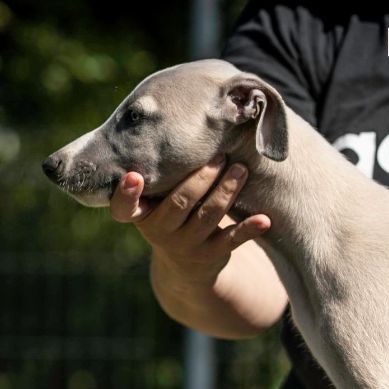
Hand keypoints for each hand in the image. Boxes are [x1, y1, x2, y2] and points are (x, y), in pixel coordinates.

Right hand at [109, 157, 270, 284]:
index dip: (126, 193)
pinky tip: (265, 219)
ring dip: (227, 190)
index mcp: (141, 216)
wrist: (185, 266)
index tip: (134, 175)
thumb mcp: (156, 202)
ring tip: (241, 169)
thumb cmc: (171, 216)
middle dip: (202, 177)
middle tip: (220, 156)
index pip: (124, 208)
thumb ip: (160, 177)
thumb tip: (174, 123)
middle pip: (180, 202)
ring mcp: (188, 245)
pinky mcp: (214, 254)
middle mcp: (160, 232)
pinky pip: (233, 240)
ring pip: (209, 215)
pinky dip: (250, 229)